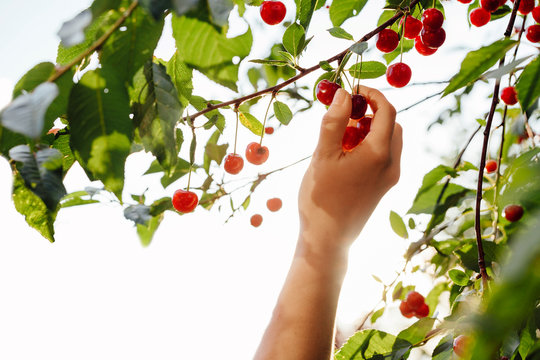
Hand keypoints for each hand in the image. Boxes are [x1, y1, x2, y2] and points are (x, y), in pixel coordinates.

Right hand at [298, 85, 402, 253]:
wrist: (328, 240)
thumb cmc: (322, 197)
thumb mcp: (323, 155)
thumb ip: (334, 122)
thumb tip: (343, 94)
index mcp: (379, 153)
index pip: (387, 110)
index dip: (372, 94)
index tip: (352, 89)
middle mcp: (391, 164)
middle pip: (392, 124)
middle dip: (371, 112)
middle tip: (345, 113)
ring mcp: (389, 178)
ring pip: (389, 141)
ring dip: (370, 130)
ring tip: (342, 136)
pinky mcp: (383, 188)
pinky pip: (384, 157)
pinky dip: (370, 146)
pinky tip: (346, 155)